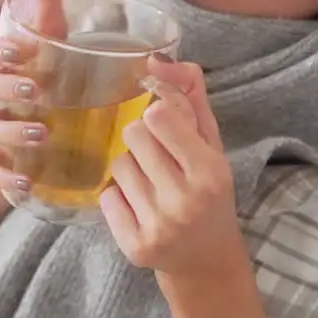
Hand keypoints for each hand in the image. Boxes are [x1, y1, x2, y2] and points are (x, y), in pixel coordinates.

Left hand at [99, 55, 241, 277]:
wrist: (207, 258)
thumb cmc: (209, 191)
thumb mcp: (211, 143)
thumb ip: (190, 96)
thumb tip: (159, 59)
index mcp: (210, 170)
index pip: (159, 114)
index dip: (157, 114)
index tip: (165, 126)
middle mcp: (185, 200)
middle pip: (133, 135)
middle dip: (143, 140)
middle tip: (159, 158)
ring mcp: (158, 226)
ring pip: (118, 164)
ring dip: (130, 167)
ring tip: (152, 184)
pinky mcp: (135, 246)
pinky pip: (106, 197)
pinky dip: (118, 197)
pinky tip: (139, 206)